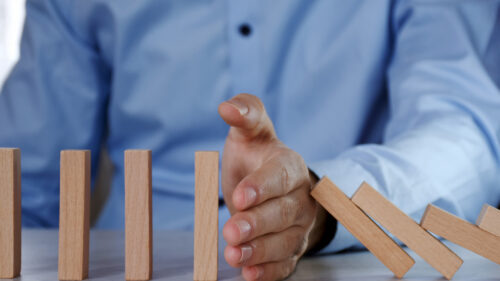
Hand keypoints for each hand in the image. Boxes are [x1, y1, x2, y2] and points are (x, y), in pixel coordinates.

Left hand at [218, 94, 328, 280]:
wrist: (277, 184)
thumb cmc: (258, 156)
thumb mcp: (251, 132)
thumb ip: (245, 113)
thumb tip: (226, 106)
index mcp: (290, 166)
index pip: (281, 177)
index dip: (262, 187)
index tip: (239, 196)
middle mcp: (301, 197)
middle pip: (283, 213)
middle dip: (257, 224)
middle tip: (231, 231)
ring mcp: (299, 226)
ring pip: (285, 242)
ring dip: (260, 251)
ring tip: (234, 256)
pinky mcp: (292, 248)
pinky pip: (285, 263)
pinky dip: (269, 271)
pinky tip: (249, 275)